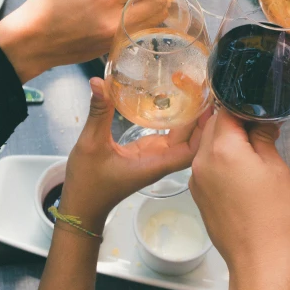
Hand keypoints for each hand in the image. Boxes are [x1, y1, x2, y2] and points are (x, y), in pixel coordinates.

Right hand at [0, 0, 151, 82]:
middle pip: (158, 6)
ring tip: (148, 0)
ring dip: (156, 10)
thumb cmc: (47, 7)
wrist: (30, 43)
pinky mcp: (112, 49)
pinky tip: (133, 16)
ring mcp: (115, 38)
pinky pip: (137, 33)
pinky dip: (141, 24)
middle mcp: (115, 20)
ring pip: (153, 23)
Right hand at [60, 78, 211, 228]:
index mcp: (155, 164)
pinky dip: (175, 121)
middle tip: (204, 89)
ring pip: (181, 138)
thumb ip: (98, 113)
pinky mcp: (146, 153)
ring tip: (195, 91)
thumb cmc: (88, 183)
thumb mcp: (91, 144)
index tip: (208, 104)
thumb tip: (99, 82)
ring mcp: (154, 157)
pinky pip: (168, 136)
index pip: (192, 150)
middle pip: (192, 141)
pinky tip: (174, 102)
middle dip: (201, 118)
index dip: (204, 130)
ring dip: (190, 118)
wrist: (81, 207)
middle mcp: (160, 160)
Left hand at [189, 109, 289, 272]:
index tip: (258, 111)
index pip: (225, 111)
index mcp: (222, 148)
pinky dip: (220, 161)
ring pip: (208, 145)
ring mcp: (196, 178)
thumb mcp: (275, 167)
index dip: (243, 107)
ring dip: (226, 142)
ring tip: (252, 152)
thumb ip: (263, 137)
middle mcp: (201, 160)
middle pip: (213, 126)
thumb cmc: (272, 215)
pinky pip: (206, 165)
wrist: (258, 259)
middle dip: (234, 123)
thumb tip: (261, 123)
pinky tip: (241, 172)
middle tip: (259, 129)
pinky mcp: (197, 194)